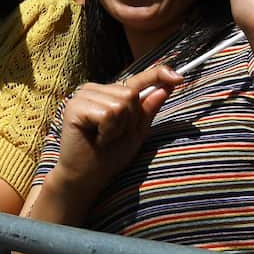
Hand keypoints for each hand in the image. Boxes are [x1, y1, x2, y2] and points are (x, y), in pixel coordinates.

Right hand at [47, 67, 182, 198]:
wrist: (85, 179)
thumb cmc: (108, 158)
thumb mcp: (136, 133)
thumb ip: (148, 110)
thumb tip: (165, 87)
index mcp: (108, 93)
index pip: (137, 79)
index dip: (157, 74)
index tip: (179, 77)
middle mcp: (94, 90)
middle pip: (131, 92)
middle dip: (130, 120)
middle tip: (113, 136)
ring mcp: (82, 96)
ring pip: (121, 102)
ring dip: (118, 127)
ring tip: (104, 138)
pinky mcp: (74, 107)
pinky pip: (109, 112)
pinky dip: (109, 130)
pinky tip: (97, 139)